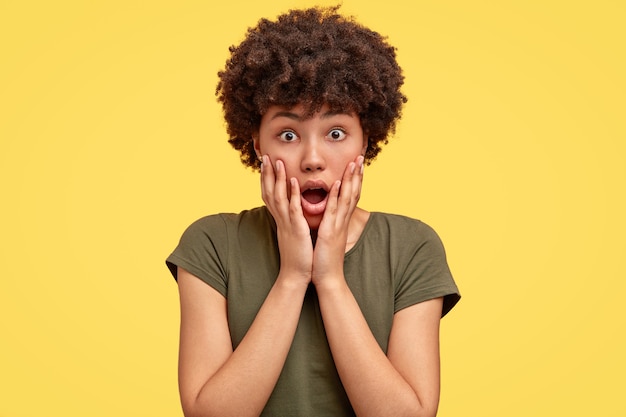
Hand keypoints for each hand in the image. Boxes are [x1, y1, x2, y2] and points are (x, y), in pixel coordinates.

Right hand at [260, 155, 313, 283]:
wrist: (296, 275)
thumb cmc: (297, 255)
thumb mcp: (291, 233)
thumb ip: (290, 221)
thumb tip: (290, 211)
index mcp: (280, 219)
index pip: (269, 194)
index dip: (266, 179)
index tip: (265, 164)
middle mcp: (280, 219)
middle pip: (269, 191)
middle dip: (267, 173)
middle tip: (265, 156)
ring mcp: (287, 223)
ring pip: (278, 196)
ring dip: (277, 178)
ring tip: (277, 161)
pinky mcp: (296, 229)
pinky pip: (293, 208)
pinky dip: (293, 194)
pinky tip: (293, 181)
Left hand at [312, 155, 363, 284]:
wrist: (328, 278)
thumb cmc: (326, 259)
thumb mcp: (330, 237)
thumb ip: (331, 225)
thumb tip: (330, 217)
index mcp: (341, 221)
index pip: (351, 196)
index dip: (355, 180)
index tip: (357, 165)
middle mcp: (343, 221)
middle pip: (353, 193)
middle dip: (357, 175)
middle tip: (361, 157)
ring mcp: (338, 225)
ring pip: (347, 198)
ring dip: (351, 180)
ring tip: (354, 163)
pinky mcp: (330, 231)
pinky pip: (334, 211)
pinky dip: (337, 196)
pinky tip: (338, 183)